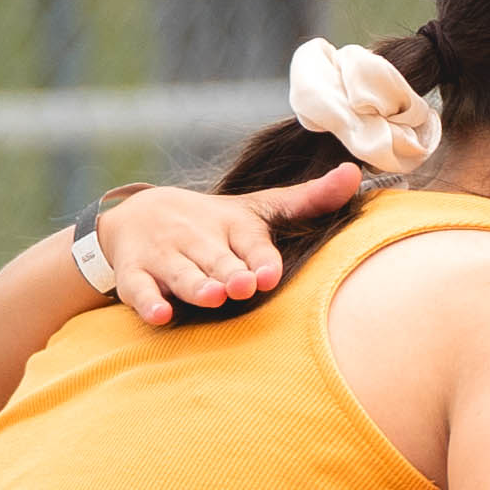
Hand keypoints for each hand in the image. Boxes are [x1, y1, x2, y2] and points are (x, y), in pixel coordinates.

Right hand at [94, 168, 358, 325]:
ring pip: (181, 274)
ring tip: (212, 297)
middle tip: (244, 286)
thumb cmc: (214, 223)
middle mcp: (198, 239)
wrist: (138, 216)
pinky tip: (160, 315)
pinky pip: (140, 290)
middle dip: (230, 273)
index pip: (249, 241)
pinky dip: (148, 303)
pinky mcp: (135, 274)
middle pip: (216, 260)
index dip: (260, 258)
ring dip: (195, 285)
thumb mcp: (257, 210)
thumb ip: (306, 200)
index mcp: (232, 224)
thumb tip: (354, 173)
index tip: (270, 273)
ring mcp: (165, 256)